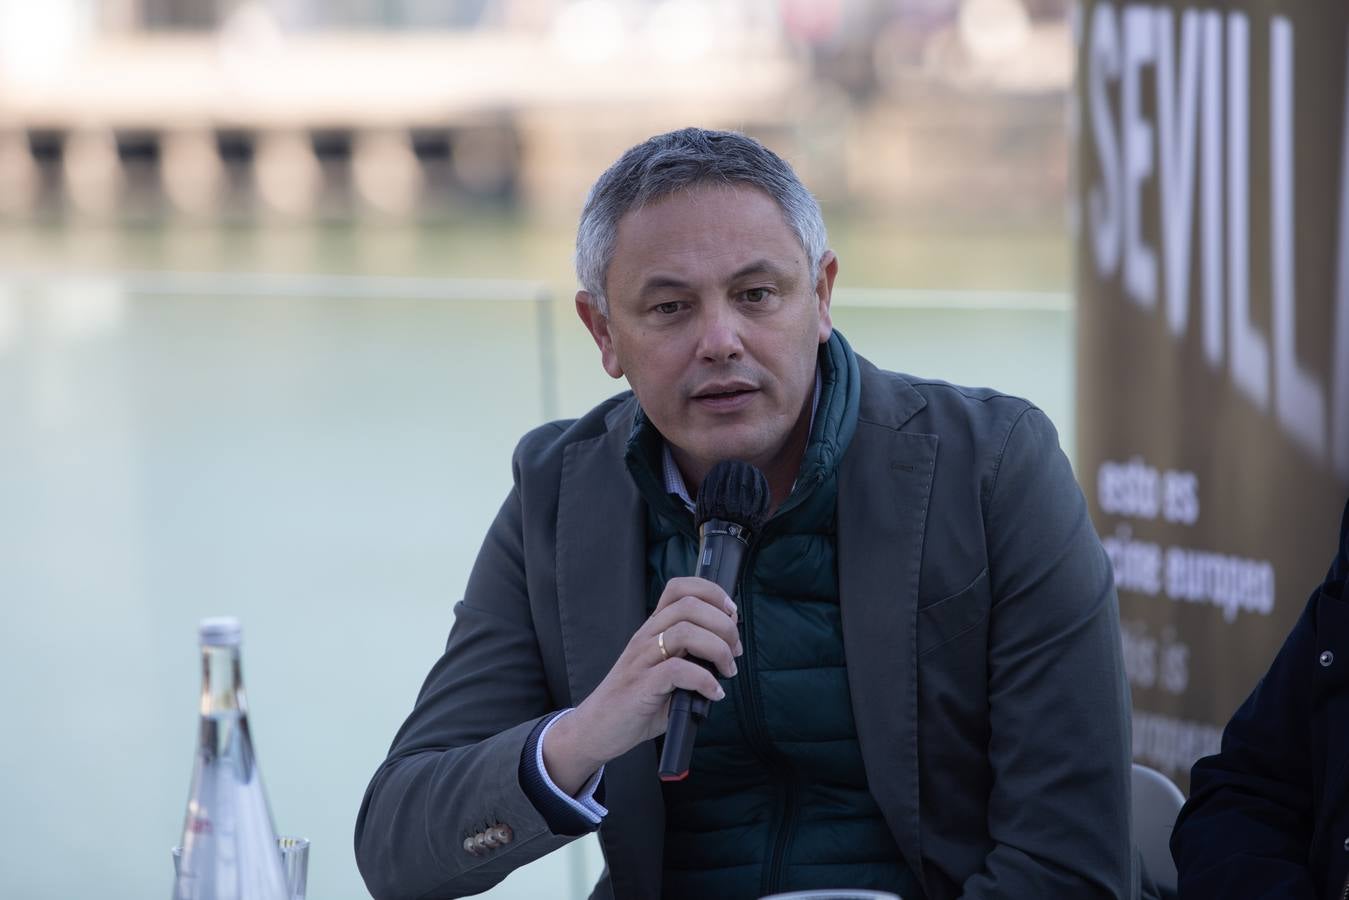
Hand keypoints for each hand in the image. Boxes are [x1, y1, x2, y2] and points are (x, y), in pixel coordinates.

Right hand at [542, 576, 743, 793]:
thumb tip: (729, 653)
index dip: (712, 593)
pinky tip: (714, 693)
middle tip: (735, 651)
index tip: (732, 614)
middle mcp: (646, 637)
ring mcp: (641, 659)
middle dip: (724, 625)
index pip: (679, 588)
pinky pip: (678, 670)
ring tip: (728, 671)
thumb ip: (691, 656)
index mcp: (652, 628)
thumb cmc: (636, 701)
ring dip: (719, 650)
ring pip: (686, 632)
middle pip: (690, 606)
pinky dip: (705, 680)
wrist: (596, 728)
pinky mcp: (641, 686)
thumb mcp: (665, 670)